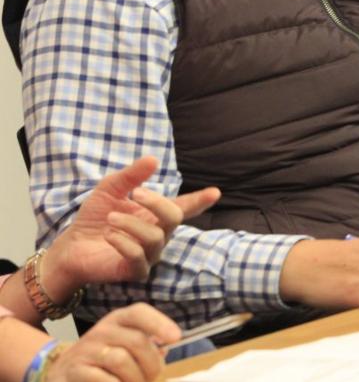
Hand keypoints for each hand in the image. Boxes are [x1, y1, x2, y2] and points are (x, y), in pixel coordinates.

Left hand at [41, 157, 219, 301]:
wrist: (70, 247)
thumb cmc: (94, 218)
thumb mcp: (109, 190)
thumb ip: (131, 176)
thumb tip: (153, 159)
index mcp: (156, 215)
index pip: (183, 207)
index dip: (200, 200)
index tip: (215, 192)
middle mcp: (158, 234)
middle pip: (173, 218)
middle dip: (157, 203)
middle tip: (136, 193)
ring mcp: (149, 254)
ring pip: (154, 237)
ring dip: (131, 224)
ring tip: (110, 218)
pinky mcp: (135, 271)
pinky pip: (138, 257)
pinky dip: (123, 242)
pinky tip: (108, 235)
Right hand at [47, 303, 179, 381]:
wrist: (62, 372)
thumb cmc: (104, 359)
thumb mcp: (125, 346)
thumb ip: (146, 347)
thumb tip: (163, 351)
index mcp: (118, 320)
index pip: (139, 313)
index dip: (159, 323)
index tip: (176, 338)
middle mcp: (101, 331)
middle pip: (137, 341)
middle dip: (152, 364)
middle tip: (153, 378)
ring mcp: (85, 350)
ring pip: (121, 360)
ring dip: (135, 378)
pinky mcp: (73, 370)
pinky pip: (104, 379)